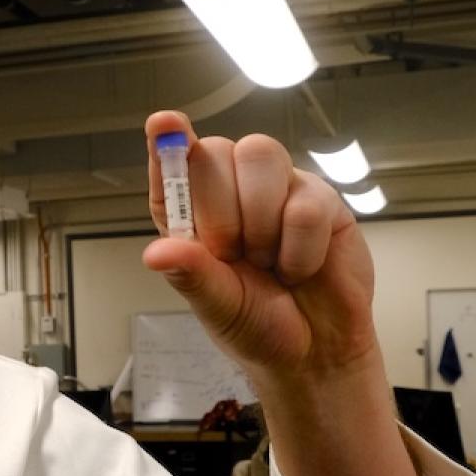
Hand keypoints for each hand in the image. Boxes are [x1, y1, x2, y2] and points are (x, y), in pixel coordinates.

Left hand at [141, 110, 377, 380]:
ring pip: (260, 155)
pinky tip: (300, 268)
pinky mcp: (320, 198)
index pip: (171, 166)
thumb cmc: (257, 326)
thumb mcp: (217, 307)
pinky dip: (300, 249)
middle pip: (214, 151)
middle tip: (234, 255)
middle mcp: (230, 192)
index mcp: (192, 215)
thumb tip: (156, 253)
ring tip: (269, 262)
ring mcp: (277, 189)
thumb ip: (191, 275)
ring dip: (261, 221)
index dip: (166, 142)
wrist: (316, 352)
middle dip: (220, 211)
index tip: (164, 123)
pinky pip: (305, 202)